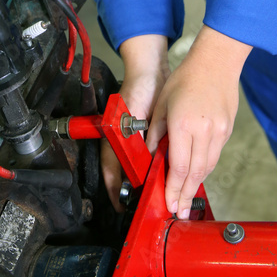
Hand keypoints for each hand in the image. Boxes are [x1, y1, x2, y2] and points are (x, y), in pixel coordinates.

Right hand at [101, 34, 168, 210]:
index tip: (122, 205)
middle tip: (148, 202)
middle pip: (125, 172)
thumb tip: (146, 164)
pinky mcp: (145, 134)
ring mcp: (132, 139)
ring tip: (158, 192)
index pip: (111, 170)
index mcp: (113, 138)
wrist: (151, 70)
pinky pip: (148, 156)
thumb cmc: (139, 89)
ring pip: (137, 166)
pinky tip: (166, 171)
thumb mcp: (136, 116)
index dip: (116, 189)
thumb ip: (138, 140)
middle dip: (135, 188)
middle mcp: (121, 141)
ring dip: (146, 178)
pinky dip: (155, 165)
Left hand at [147, 26, 249, 216]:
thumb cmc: (186, 79)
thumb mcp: (163, 104)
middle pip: (195, 173)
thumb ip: (157, 133)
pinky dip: (204, 167)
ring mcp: (219, 132)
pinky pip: (214, 155)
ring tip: (186, 199)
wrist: (215, 63)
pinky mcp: (228, 130)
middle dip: (184, 194)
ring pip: (207, 167)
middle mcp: (204, 131)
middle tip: (178, 211)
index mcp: (183, 125)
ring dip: (195, 184)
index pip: (178, 167)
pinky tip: (196, 175)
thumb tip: (154, 156)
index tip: (168, 203)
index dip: (173, 188)